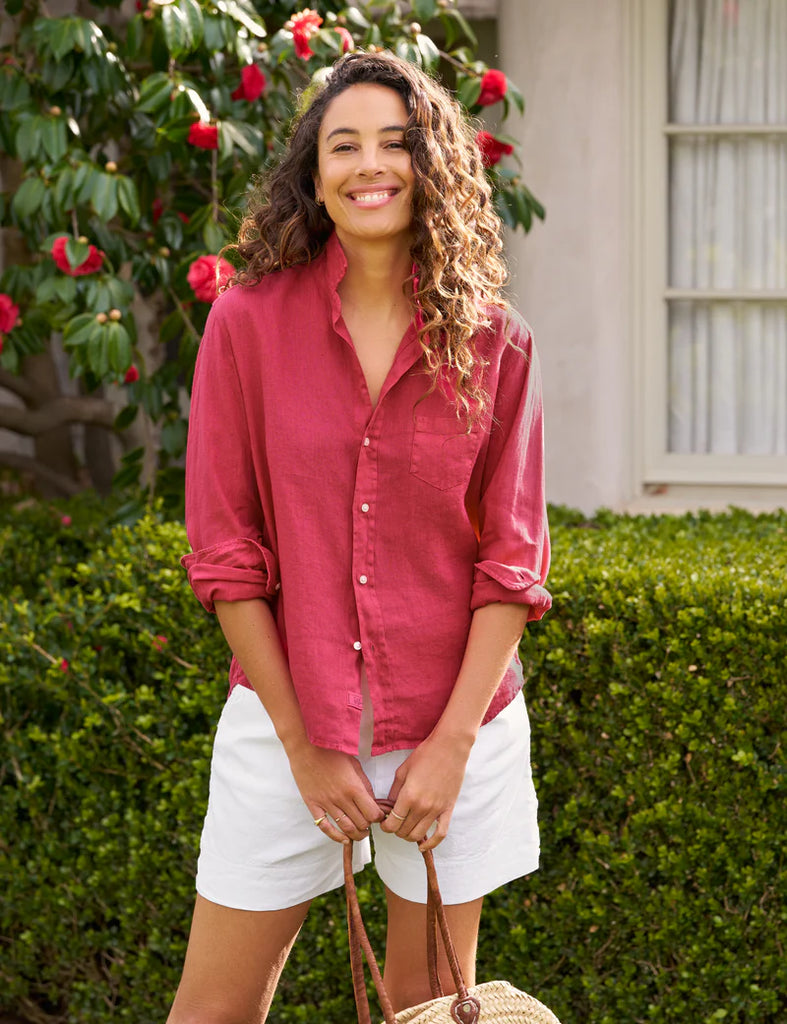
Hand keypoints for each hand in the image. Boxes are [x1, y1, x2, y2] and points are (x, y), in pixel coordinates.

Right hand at [287, 742, 383, 843]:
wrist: (306, 748)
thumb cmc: (330, 752)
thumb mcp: (354, 763)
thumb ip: (364, 783)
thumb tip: (372, 799)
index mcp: (354, 787)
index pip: (372, 813)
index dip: (378, 817)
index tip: (379, 815)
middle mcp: (341, 798)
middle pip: (360, 823)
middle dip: (368, 826)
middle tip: (369, 822)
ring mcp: (326, 803)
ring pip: (345, 828)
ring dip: (356, 834)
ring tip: (360, 833)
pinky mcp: (314, 805)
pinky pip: (325, 827)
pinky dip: (335, 836)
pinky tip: (343, 839)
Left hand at [379, 733, 472, 850]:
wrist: (450, 748)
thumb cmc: (425, 755)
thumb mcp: (403, 770)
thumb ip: (394, 790)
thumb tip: (390, 805)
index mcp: (408, 796)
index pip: (392, 823)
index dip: (385, 827)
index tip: (384, 822)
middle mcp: (422, 806)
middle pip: (404, 831)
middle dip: (395, 830)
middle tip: (394, 823)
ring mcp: (436, 810)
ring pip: (419, 835)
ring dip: (409, 836)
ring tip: (406, 828)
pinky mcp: (448, 809)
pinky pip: (441, 834)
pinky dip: (432, 844)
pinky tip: (423, 846)